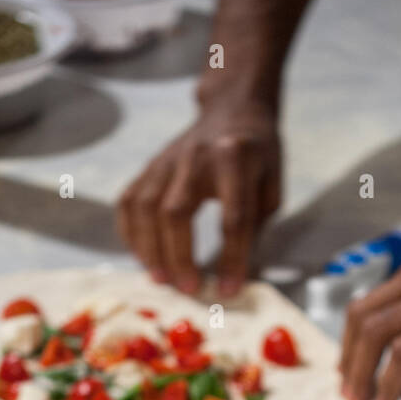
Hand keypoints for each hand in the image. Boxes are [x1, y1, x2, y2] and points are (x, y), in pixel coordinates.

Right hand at [118, 98, 280, 295]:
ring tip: (161, 279)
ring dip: (150, 249)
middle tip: (188, 288)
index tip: (229, 289)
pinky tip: (142, 256)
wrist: (231, 110)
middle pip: (177, 212)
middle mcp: (196, 157)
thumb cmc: (256, 156)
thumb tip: (233, 274)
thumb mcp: (271, 186)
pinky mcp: (149, 166)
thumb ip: (255, 226)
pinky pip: (129, 202)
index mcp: (235, 160)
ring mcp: (166, 160)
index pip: (234, 217)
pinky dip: (130, 234)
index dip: (232, 258)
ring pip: (145, 208)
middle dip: (180, 256)